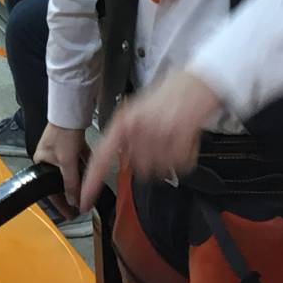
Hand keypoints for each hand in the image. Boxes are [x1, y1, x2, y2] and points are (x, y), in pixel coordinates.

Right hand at [33, 124, 87, 213]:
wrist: (70, 110)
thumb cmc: (62, 133)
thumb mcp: (67, 162)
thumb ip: (71, 183)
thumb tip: (74, 201)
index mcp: (40, 162)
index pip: (49, 189)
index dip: (60, 204)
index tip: (69, 215)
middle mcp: (48, 157)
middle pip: (62, 180)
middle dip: (73, 190)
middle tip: (82, 203)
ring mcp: (60, 150)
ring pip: (72, 169)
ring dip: (80, 177)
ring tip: (89, 190)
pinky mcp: (70, 143)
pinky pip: (79, 158)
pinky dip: (84, 164)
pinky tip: (91, 170)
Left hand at [80, 70, 225, 205]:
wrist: (197, 83)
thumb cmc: (169, 95)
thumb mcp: (138, 112)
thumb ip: (126, 135)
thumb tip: (123, 157)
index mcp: (123, 122)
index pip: (101, 157)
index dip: (92, 182)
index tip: (85, 200)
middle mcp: (137, 129)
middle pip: (138, 169)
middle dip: (149, 160)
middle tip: (160, 140)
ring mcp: (159, 135)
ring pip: (159, 170)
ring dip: (168, 160)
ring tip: (174, 137)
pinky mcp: (180, 139)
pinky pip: (180, 166)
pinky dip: (185, 158)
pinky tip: (185, 140)